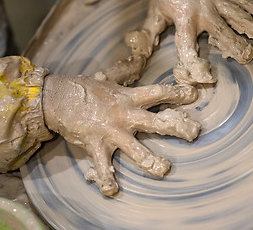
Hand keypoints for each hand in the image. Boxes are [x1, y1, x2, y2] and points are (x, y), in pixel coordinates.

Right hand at [42, 75, 200, 195]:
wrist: (58, 98)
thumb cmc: (84, 89)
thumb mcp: (109, 80)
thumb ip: (125, 75)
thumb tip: (138, 61)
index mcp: (128, 97)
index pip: (157, 92)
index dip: (177, 93)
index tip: (194, 95)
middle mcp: (124, 115)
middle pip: (155, 121)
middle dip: (177, 127)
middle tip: (194, 133)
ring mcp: (111, 132)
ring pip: (135, 149)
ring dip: (151, 161)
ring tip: (164, 169)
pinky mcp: (96, 146)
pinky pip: (103, 168)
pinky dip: (107, 181)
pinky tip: (112, 192)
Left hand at [125, 0, 252, 84]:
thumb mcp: (155, 11)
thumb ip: (151, 32)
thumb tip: (146, 53)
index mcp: (184, 20)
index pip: (188, 48)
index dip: (193, 65)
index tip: (202, 77)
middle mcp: (203, 12)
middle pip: (222, 33)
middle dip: (236, 46)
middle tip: (249, 57)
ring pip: (236, 15)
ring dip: (249, 26)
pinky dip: (249, 3)